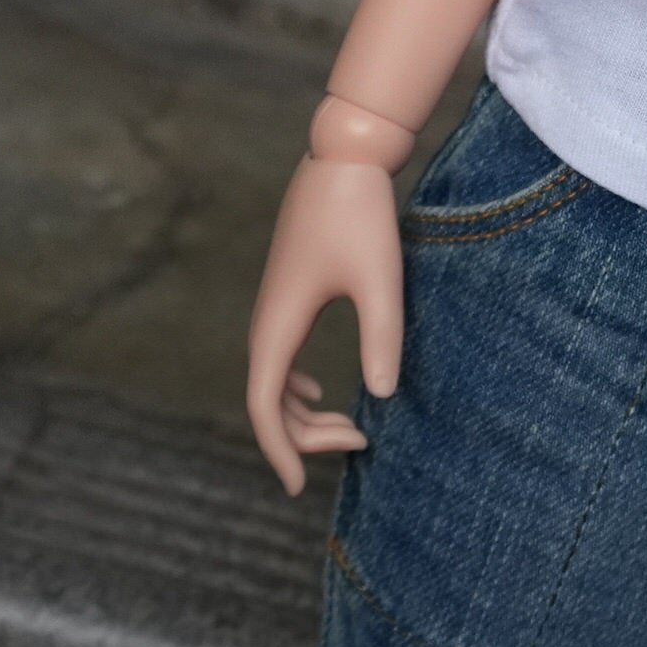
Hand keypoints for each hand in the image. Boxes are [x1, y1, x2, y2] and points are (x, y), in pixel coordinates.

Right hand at [244, 153, 404, 496]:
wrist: (344, 157)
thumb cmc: (361, 216)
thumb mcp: (380, 279)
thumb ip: (381, 337)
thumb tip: (381, 395)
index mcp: (278, 325)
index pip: (264, 406)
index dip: (280, 451)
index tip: (300, 489)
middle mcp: (266, 321)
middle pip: (270, 400)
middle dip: (307, 434)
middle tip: (362, 444)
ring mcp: (274, 307)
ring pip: (273, 379)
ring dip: (303, 411)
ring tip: (349, 430)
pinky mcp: (289, 292)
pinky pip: (280, 355)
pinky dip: (294, 385)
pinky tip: (315, 392)